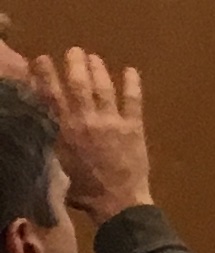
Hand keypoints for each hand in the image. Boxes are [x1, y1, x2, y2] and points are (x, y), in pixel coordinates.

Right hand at [41, 49, 151, 217]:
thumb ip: (52, 145)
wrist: (117, 201)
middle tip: (73, 51)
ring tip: (94, 57)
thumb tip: (45, 130)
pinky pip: (134, 100)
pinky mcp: (134, 127)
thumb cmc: (84, 191)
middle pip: (79, 86)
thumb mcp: (57, 167)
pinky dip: (132, 84)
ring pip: (103, 88)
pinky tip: (131, 70)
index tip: (41, 60)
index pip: (51, 97)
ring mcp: (112, 122)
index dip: (45, 76)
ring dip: (98, 70)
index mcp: (65, 131)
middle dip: (74, 65)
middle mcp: (87, 121)